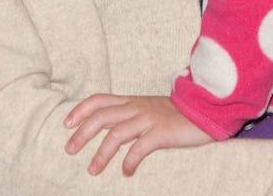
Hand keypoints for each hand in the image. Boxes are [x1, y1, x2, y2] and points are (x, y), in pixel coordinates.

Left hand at [64, 94, 212, 174]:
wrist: (205, 108)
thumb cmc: (176, 114)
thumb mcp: (149, 110)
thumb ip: (130, 116)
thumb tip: (109, 131)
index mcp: (132, 101)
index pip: (100, 99)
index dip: (81, 110)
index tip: (67, 123)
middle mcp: (137, 107)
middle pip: (102, 116)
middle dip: (82, 132)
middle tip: (70, 149)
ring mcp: (149, 119)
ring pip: (117, 133)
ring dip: (101, 153)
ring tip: (92, 170)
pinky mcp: (162, 132)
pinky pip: (140, 147)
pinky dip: (129, 161)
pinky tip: (126, 172)